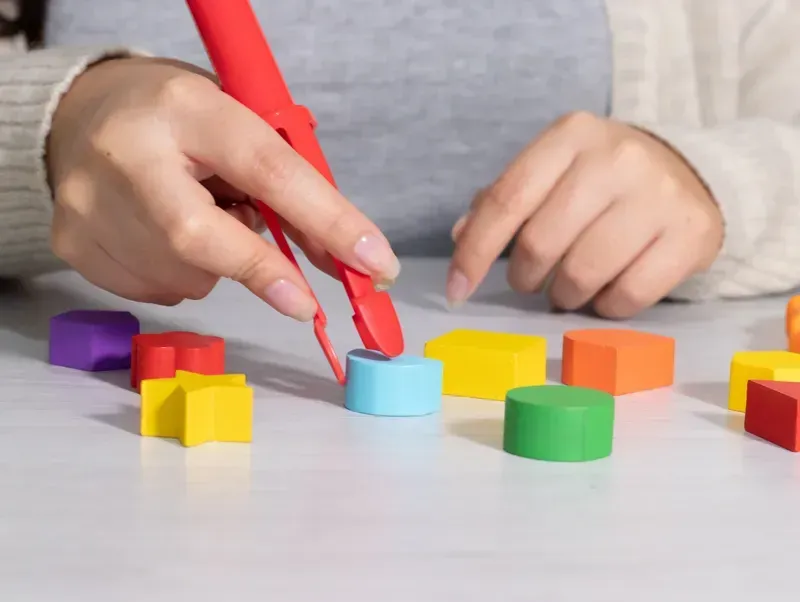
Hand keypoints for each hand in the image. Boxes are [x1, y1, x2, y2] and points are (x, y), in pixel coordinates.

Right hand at [47, 57, 399, 319]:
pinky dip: (184, 275)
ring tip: (206, 220)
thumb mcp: (241, 131)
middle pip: (200, 237)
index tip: (371, 264)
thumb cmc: (182, 123)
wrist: (81, 118)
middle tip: (304, 301)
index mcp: (185, 108)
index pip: (266, 168)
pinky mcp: (73, 243)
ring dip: (220, 267)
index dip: (323, 220)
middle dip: (261, 271)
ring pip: (185, 274)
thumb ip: (290, 188)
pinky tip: (168, 238)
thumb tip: (345, 257)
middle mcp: (125, 153)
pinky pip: (158, 288)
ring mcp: (88, 203)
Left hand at [449, 112, 723, 317]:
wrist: (689, 173)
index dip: (474, 253)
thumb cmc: (601, 180)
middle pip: (540, 244)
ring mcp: (659, 195)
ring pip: (581, 275)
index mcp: (571, 135)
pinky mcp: (692, 234)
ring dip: (563, 296)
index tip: (456, 291)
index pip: (506, 200)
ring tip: (569, 287)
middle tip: (533, 280)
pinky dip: (606, 307)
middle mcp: (617, 158)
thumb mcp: (552, 171)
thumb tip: (461, 234)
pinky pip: (627, 296)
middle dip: (525, 278)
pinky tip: (607, 291)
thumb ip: (505, 199)